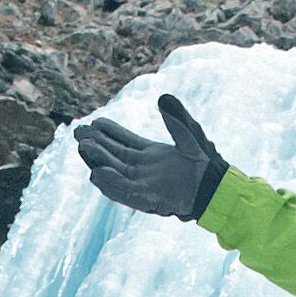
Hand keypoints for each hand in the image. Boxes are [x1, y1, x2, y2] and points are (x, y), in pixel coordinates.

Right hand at [75, 92, 228, 220]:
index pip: (122, 141)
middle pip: (113, 155)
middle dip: (96, 144)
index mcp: (149, 154)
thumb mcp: (190, 135)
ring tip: (83, 147)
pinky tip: (97, 173)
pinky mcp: (149, 199)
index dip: (108, 132)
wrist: (216, 187)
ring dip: (99, 161)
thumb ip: (176, 119)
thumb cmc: (206, 163)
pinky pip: (125, 192)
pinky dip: (112, 184)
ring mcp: (144, 184)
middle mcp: (142, 169)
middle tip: (79, 132)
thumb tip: (163, 97)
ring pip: (114, 172)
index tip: (95, 121)